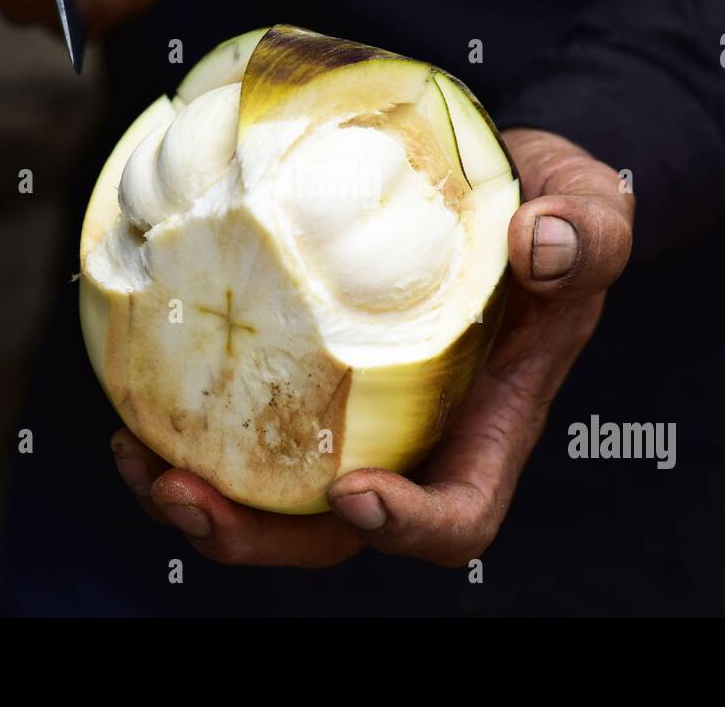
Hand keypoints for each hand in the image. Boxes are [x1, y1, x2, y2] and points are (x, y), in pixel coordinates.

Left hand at [111, 128, 633, 565]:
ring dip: (200, 498)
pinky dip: (186, 427)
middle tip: (182, 495)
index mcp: (490, 420)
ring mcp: (359, 410)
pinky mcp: (311, 370)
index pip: (459, 511)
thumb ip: (585, 232)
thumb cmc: (553, 207)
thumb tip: (539, 245)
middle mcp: (417, 435)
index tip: (353, 495)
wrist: (507, 186)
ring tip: (133, 456)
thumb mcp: (591, 209)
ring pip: (275, 495)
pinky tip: (135, 398)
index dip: (409, 526)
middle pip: (336, 535)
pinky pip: (246, 424)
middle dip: (257, 538)